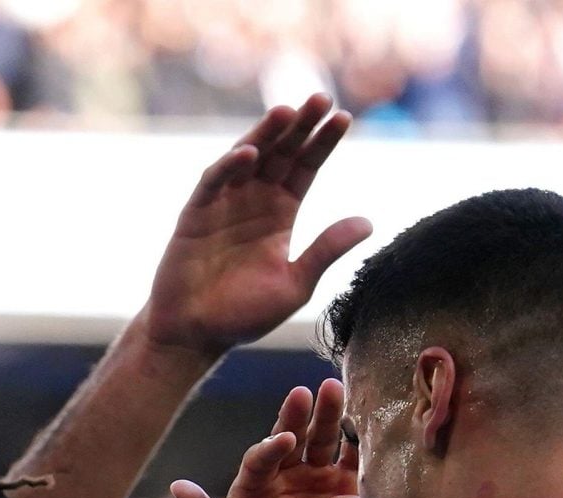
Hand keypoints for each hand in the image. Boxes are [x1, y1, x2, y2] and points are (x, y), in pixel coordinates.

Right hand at [143, 96, 372, 359]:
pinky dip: (229, 166)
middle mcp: (254, 201)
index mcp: (281, 213)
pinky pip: (214, 182)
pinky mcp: (195, 215)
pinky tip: (248, 154)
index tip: (344, 117)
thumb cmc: (244, 315)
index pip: (306, 167)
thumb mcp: (295, 284)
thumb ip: (326, 251)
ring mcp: (223, 204)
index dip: (323, 142)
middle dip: (299, 126)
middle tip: (320, 98)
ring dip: (265, 134)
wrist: (194, 335)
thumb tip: (368, 222)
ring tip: (286, 111)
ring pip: (247, 158)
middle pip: (281, 153)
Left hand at [173, 379, 371, 497]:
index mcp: (254, 489)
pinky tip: (363, 420)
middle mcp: (283, 478)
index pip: (259, 461)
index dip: (269, 448)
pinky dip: (357, 440)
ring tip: (334, 387)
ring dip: (328, 415)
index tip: (285, 439)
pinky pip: (350, 459)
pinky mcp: (343, 489)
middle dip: (295, 416)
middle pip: (289, 440)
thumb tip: (178, 486)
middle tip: (304, 392)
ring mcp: (314, 480)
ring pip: (320, 441)